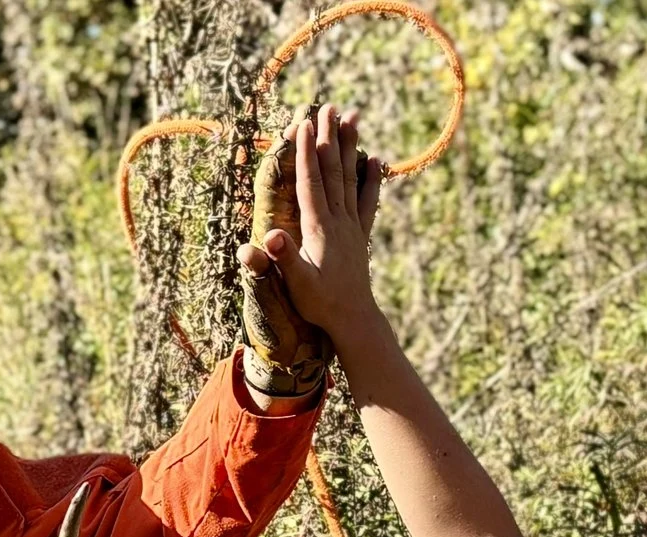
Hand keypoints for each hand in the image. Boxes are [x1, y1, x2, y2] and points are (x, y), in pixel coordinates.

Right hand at [240, 105, 386, 373]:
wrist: (353, 320)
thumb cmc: (319, 305)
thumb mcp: (296, 284)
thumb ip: (284, 259)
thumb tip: (270, 237)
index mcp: (319, 228)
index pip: (311, 182)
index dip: (306, 152)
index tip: (304, 123)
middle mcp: (339, 221)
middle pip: (333, 171)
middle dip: (329, 137)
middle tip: (329, 106)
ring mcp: (352, 226)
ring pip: (350, 178)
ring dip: (350, 147)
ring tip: (352, 119)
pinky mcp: (360, 235)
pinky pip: (368, 201)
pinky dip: (372, 179)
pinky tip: (376, 160)